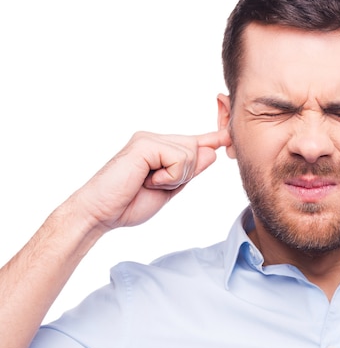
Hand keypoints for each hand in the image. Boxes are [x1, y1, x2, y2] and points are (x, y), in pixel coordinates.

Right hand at [67, 129, 230, 232]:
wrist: (101, 214)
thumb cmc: (129, 204)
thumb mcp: (170, 189)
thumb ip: (190, 171)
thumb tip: (212, 153)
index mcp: (160, 149)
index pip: (192, 142)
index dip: (213, 138)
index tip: (230, 133)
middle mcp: (154, 139)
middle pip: (197, 149)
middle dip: (186, 174)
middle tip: (158, 185)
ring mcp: (149, 139)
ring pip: (191, 153)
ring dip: (177, 177)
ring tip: (150, 183)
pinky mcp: (145, 144)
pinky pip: (179, 158)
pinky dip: (170, 176)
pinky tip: (148, 180)